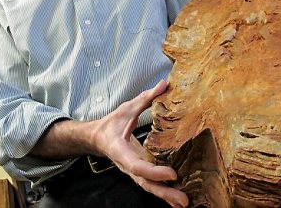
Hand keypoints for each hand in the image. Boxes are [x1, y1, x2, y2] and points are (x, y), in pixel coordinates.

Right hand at [91, 80, 188, 207]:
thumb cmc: (111, 124)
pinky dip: (163, 193)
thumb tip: (164, 84)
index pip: (138, 166)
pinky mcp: (139, 173)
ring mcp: (133, 172)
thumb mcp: (127, 109)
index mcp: (122, 152)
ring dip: (166, 196)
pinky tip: (177, 200)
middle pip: (146, 184)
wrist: (96, 138)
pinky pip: (151, 185)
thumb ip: (146, 98)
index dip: (154, 172)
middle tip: (183, 200)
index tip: (172, 174)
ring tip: (184, 203)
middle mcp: (128, 166)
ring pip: (148, 187)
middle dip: (164, 193)